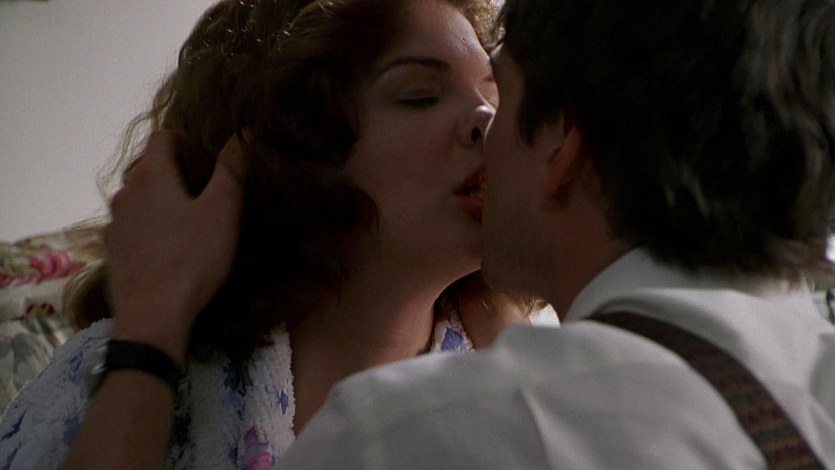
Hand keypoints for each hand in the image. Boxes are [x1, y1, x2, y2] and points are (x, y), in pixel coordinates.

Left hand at [104, 131, 245, 361]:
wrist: (152, 316)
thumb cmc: (192, 258)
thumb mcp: (223, 211)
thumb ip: (232, 169)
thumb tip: (241, 133)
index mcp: (150, 176)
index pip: (164, 137)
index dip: (188, 140)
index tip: (210, 159)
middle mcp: (125, 193)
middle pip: (150, 168)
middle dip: (176, 172)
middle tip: (207, 192)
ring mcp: (114, 224)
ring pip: (140, 199)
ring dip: (162, 202)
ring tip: (189, 222)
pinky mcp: (112, 252)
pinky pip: (133, 227)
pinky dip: (150, 228)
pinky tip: (169, 249)